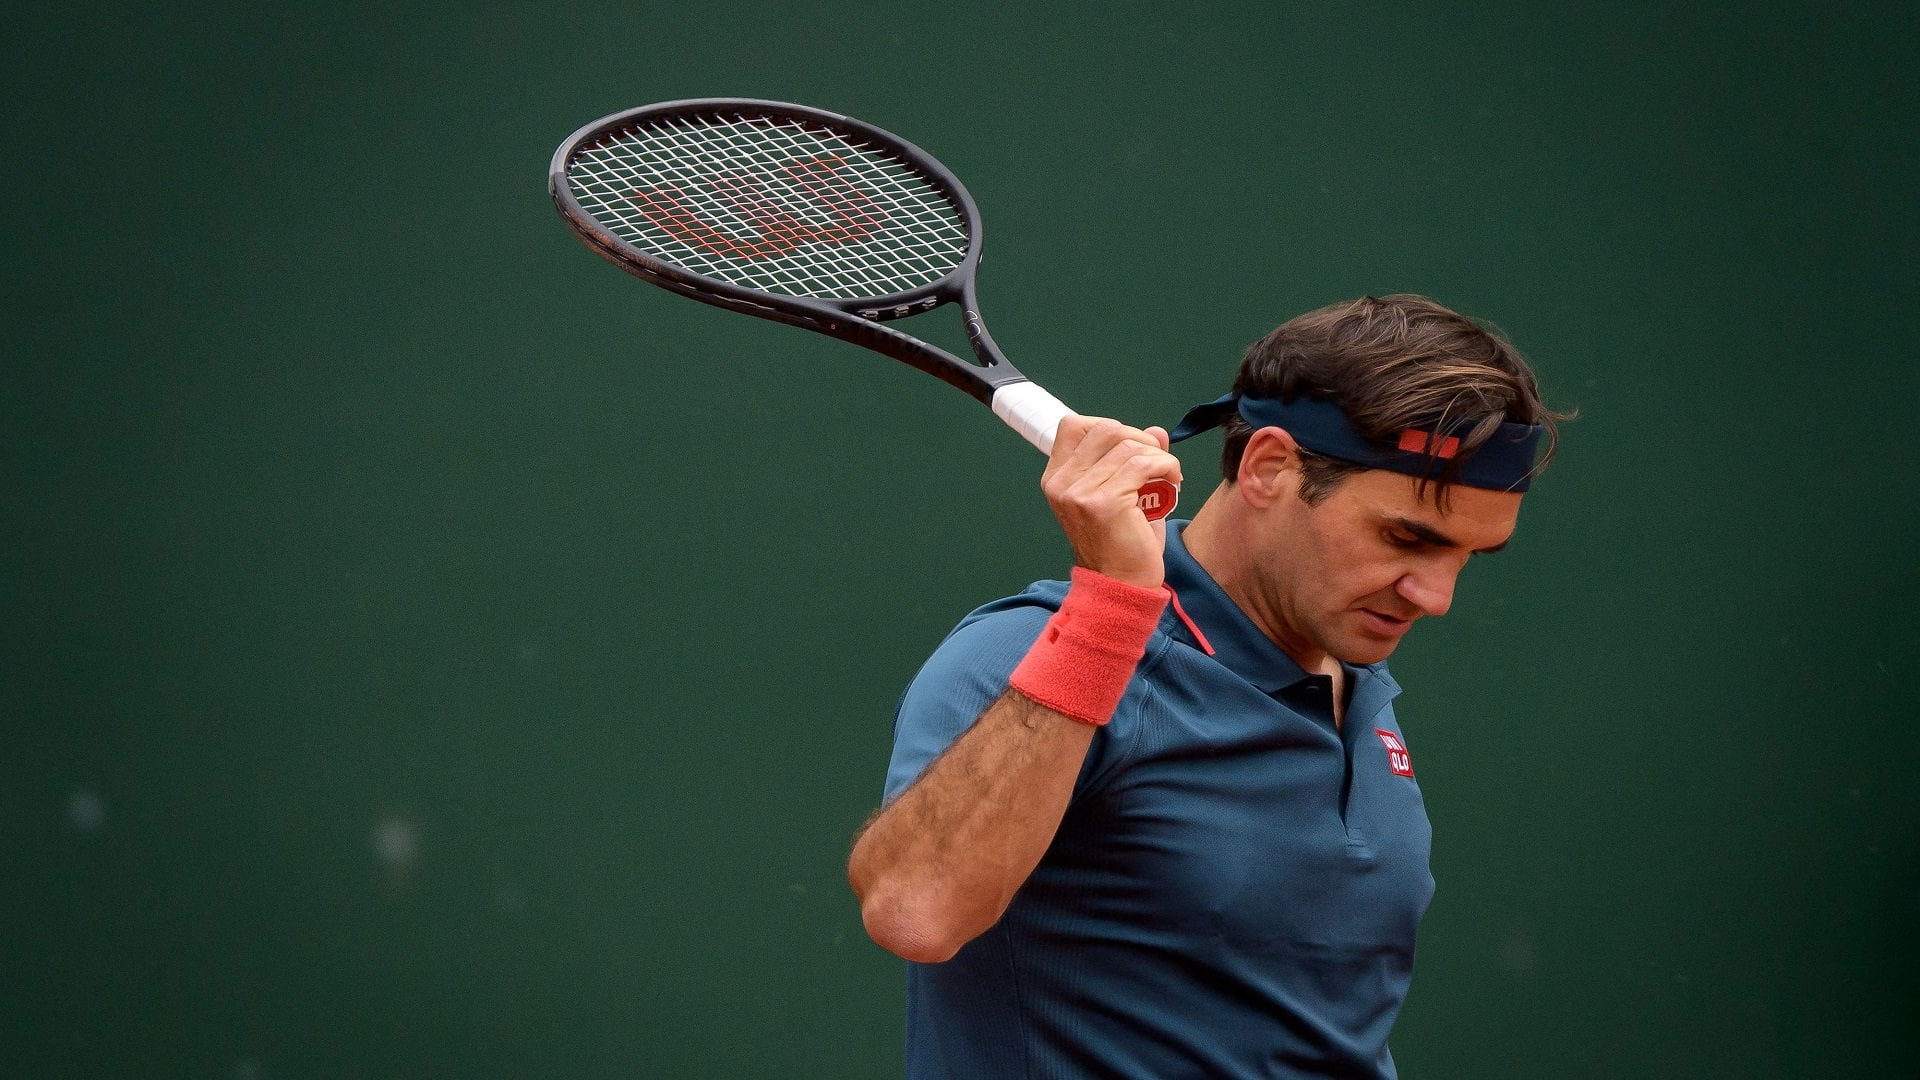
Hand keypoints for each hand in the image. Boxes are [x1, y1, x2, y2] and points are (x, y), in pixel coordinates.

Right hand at [1041, 417, 1182, 588]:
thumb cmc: (1121, 543)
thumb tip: (1157, 431)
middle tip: (1156, 461)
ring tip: (1168, 475)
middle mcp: (1061, 483)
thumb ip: (1133, 459)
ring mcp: (1079, 493)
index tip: (1131, 448)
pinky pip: (1143, 463)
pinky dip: (1166, 465)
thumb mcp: (1121, 494)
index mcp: (1056, 478)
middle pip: (1105, 429)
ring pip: (1127, 444)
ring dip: (1157, 454)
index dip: (1109, 428)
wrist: (1120, 585)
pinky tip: (1173, 480)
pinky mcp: (1104, 503)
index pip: (1075, 426)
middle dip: (1139, 438)